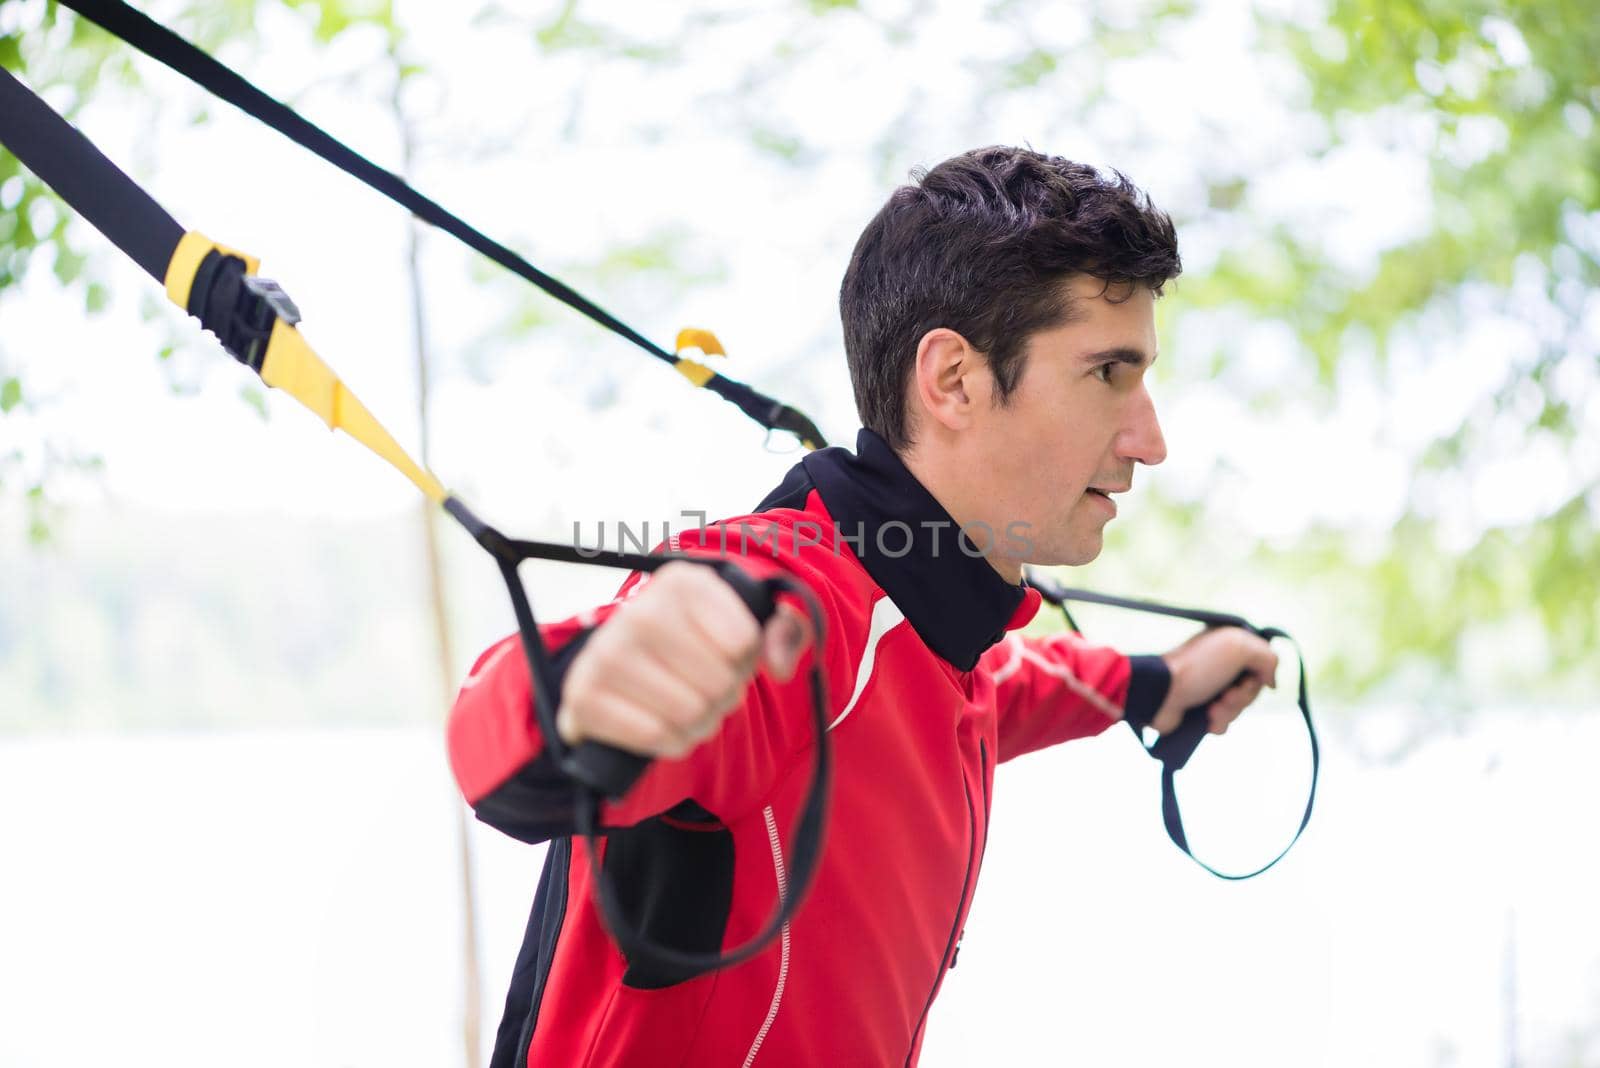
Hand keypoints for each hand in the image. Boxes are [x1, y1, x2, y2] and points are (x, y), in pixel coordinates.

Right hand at [554, 561, 812, 759]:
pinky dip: (670, 741)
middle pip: (720, 682)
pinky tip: (663, 725)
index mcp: (681, 582)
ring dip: (699, 723)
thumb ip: (786, 631)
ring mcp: (604, 653)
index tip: (727, 654)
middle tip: (706, 687)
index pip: (745, 642)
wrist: (623, 674)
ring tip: (687, 706)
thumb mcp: (746, 626)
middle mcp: (638, 610)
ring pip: (691, 712)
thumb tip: (780, 664)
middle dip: (723, 696)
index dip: (745, 660)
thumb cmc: (694, 648)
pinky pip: (657, 736)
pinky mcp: (584, 696)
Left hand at [1152, 626, 1278, 736]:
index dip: (1259, 677)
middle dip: (1242, 698)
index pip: (1261, 665)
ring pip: (1239, 708)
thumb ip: (1267, 657)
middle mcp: (1221, 665)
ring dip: (1229, 712)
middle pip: (1252, 689)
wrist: (1160, 694)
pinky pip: (1224, 721)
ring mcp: (1210, 687)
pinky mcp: (1200, 708)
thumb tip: (1270, 681)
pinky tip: (1206, 719)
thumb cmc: (1197, 668)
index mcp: (1228, 646)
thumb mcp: (1238, 647)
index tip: (1249, 680)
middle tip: (1224, 696)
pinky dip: (1218, 723)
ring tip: (1211, 709)